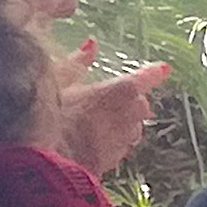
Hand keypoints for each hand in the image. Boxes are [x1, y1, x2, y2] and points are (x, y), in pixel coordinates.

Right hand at [57, 38, 172, 180]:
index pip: (146, 77)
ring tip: (97, 121)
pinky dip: (110, 141)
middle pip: (140, 105)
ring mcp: (123, 141)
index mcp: (120, 91)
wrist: (43, 161)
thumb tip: (90, 45)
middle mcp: (129, 115)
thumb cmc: (51, 116)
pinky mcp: (112, 161)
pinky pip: (118, 146)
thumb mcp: (57, 81)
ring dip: (121, 123)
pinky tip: (89, 140)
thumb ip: (77, 63)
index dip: (154, 72)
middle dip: (130, 101)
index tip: (163, 69)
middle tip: (109, 98)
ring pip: (130, 128)